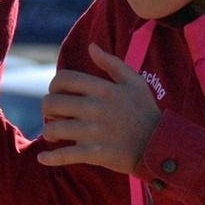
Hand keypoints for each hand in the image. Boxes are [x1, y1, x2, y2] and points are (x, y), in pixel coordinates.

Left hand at [36, 45, 161, 174]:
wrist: (160, 145)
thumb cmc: (145, 111)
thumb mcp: (134, 82)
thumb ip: (112, 63)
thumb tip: (91, 46)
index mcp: (104, 89)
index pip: (63, 79)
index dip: (54, 85)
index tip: (59, 94)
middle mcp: (96, 108)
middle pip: (51, 103)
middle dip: (47, 109)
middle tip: (55, 115)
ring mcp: (94, 132)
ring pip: (53, 129)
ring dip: (49, 132)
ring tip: (55, 135)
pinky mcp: (95, 154)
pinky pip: (65, 155)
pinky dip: (50, 158)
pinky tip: (44, 157)